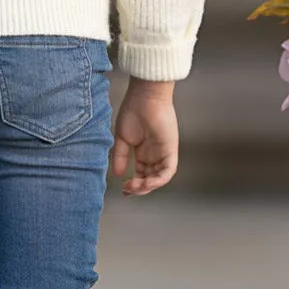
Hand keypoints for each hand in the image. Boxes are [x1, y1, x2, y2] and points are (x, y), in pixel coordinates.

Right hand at [110, 78, 178, 195]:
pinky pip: (168, 171)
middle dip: (139, 188)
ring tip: (135, 187)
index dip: (133, 184)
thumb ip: (120, 157)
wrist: (144, 98)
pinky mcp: (170, 150)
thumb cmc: (133, 111)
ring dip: (147, 186)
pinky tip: (147, 183)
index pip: (141, 174)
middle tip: (128, 190)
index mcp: (143, 151)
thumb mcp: (122, 138)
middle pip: (150, 179)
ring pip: (159, 178)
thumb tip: (117, 174)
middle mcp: (154, 154)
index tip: (123, 188)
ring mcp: (163, 153)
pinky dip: (158, 180)